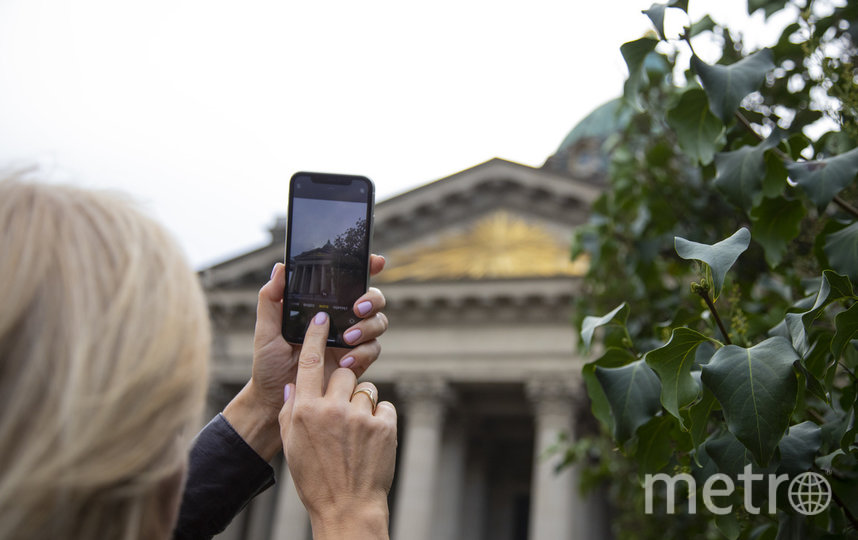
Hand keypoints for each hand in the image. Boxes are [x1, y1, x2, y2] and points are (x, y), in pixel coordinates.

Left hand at [223, 255, 387, 459]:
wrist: (276, 400)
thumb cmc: (268, 363)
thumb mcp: (266, 330)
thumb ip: (270, 299)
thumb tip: (280, 268)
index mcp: (323, 306)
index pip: (349, 280)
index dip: (367, 267)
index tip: (375, 261)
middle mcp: (341, 319)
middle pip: (373, 300)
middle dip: (371, 299)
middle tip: (356, 309)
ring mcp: (352, 340)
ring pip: (378, 323)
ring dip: (368, 327)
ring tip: (346, 339)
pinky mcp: (357, 362)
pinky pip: (373, 351)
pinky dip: (363, 354)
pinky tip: (344, 362)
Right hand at [280, 312, 395, 539]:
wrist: (347, 507)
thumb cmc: (316, 477)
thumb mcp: (293, 444)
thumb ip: (291, 410)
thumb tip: (293, 383)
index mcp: (305, 411)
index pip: (308, 362)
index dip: (315, 336)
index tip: (321, 317)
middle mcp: (332, 409)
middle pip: (343, 374)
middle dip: (344, 387)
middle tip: (342, 411)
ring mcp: (360, 417)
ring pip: (365, 389)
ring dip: (362, 404)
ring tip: (356, 433)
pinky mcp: (384, 426)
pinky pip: (383, 405)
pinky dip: (379, 418)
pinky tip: (371, 439)